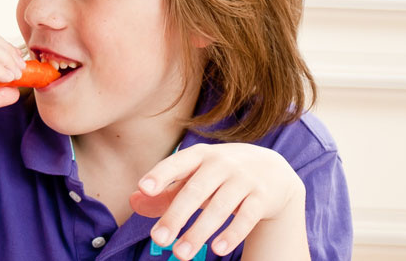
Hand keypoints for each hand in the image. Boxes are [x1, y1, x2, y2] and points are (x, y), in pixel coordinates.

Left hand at [130, 143, 305, 258]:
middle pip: (195, 191)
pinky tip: (217, 249)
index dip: (161, 174)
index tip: (144, 188)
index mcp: (200, 155)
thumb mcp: (194, 176)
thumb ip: (165, 190)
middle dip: (176, 216)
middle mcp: (222, 163)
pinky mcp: (262, 197)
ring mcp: (244, 179)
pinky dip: (232, 234)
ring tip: (181, 254)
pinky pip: (247, 217)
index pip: (177, 163)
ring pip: (219, 208)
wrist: (272, 170)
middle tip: (158, 240)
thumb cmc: (220, 175)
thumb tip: (133, 202)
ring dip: (199, 232)